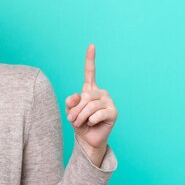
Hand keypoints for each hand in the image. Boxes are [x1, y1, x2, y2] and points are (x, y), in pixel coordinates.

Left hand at [65, 44, 117, 159]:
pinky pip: (98, 114)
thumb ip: (71, 102)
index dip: (90, 59)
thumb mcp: (70, 111)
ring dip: (81, 117)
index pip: (90, 72)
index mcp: (90, 89)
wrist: (87, 139)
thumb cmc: (78, 123)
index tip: (91, 45)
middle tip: (72, 119)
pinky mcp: (113, 112)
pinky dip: (91, 120)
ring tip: (80, 123)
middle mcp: (101, 93)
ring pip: (90, 106)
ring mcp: (109, 101)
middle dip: (76, 110)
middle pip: (85, 96)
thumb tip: (78, 95)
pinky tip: (92, 124)